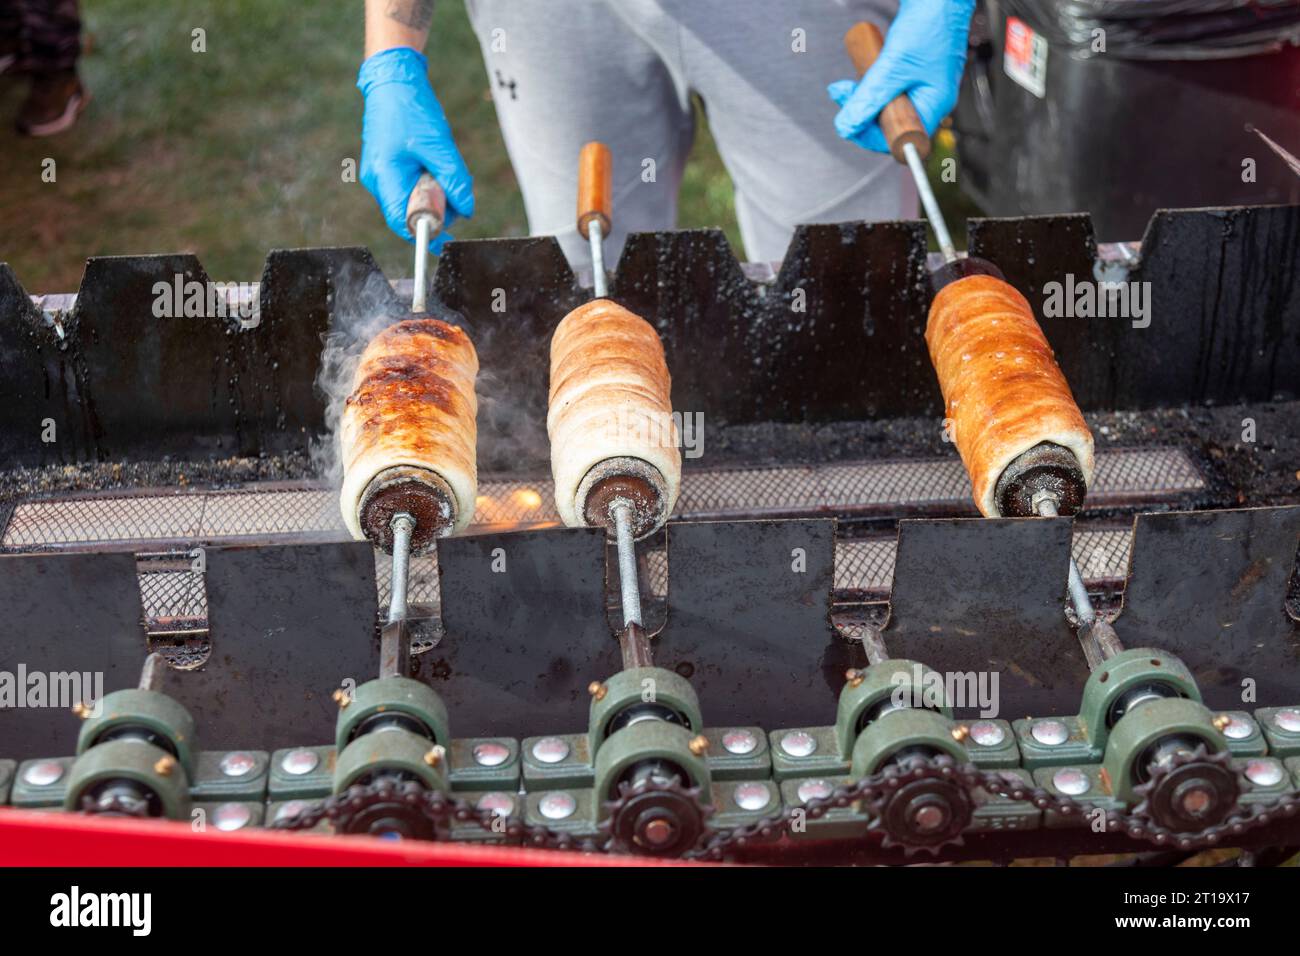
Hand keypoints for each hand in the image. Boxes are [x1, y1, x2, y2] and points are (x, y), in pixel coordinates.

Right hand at [358, 46, 474, 250]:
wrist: (393, 79)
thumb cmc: (411, 108)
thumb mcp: (440, 145)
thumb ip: (454, 180)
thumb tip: (467, 210)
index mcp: (384, 177)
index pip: (403, 223)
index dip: (426, 236)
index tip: (448, 240)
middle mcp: (377, 180)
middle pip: (409, 213)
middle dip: (436, 209)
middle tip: (455, 192)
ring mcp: (380, 173)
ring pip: (412, 199)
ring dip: (433, 192)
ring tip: (442, 165)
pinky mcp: (387, 166)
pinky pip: (409, 185)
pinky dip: (426, 181)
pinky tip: (433, 162)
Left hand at [827, 0, 975, 152]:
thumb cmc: (929, 24)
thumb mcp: (893, 66)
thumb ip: (869, 98)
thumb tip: (847, 127)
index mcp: (934, 105)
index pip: (899, 139)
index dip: (871, 136)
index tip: (849, 123)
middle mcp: (929, 99)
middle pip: (889, 124)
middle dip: (862, 113)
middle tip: (842, 93)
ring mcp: (921, 86)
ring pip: (884, 107)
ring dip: (862, 98)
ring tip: (844, 85)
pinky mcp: (912, 73)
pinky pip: (887, 90)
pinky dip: (870, 85)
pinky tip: (860, 74)